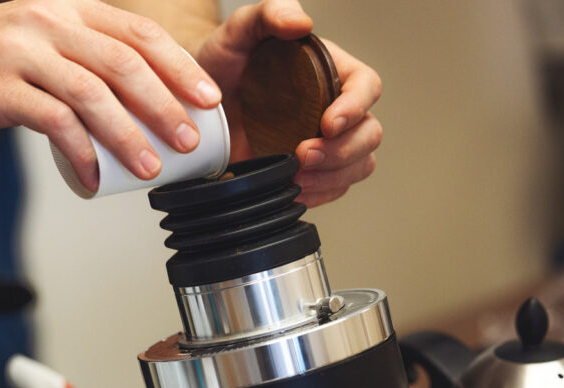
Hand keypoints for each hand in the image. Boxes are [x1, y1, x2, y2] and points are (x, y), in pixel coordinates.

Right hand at [0, 0, 222, 192]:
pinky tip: (93, 176)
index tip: (207, 97)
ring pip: (92, 95)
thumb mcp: (37, 39)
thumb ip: (82, 57)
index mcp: (66, 9)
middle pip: (123, 62)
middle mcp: (47, 23)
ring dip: (128, 135)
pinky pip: (52, 123)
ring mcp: (21, 54)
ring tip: (150, 166)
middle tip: (189, 138)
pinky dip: (79, 153)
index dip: (178, 65)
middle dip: (165, 104)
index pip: (137, 32)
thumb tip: (138, 100)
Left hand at [193, 0, 381, 206]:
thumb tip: (301, 22)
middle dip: (342, 151)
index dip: (356, 106)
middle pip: (369, 133)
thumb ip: (269, 14)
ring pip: (358, 165)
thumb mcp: (238, 32)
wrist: (193, 105)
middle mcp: (332, 107)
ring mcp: (322, 141)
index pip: (366, 86)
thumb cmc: (218, 64)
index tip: (328, 123)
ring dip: (333, 176)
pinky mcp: (307, 169)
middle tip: (303, 156)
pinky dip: (319, 194)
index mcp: (328, 71)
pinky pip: (333, 188)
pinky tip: (294, 190)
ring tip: (297, 178)